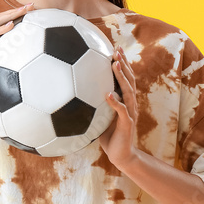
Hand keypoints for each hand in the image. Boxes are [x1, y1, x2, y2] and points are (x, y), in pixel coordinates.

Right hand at [0, 3, 32, 98]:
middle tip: (32, 5)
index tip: (29, 13)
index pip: (0, 23)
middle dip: (16, 10)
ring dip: (11, 14)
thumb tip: (13, 74)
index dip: (13, 16)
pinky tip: (12, 24)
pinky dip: (2, 28)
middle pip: (0, 17)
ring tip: (25, 9)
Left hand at [98, 46, 138, 168]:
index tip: (115, 48)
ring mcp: (131, 113)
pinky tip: (108, 94)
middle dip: (124, 63)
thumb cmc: (108, 135)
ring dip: (121, 77)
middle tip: (117, 49)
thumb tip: (72, 92)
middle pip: (130, 79)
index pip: (125, 78)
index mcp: (124, 100)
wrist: (120, 155)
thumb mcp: (98, 116)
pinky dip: (115, 102)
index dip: (122, 63)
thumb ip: (92, 104)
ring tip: (114, 65)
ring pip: (128, 91)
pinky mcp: (127, 124)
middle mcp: (130, 103)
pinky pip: (122, 111)